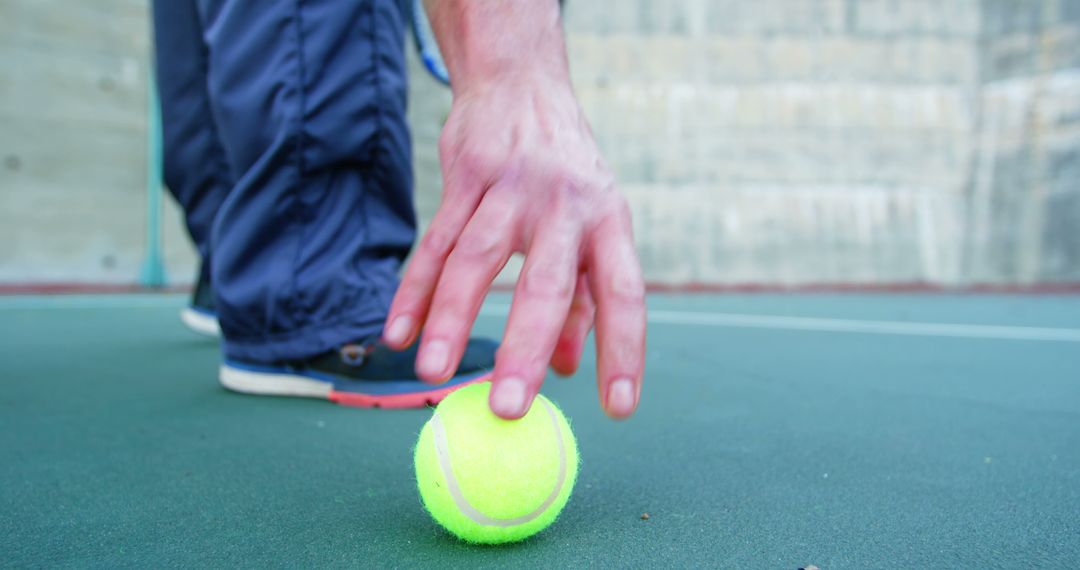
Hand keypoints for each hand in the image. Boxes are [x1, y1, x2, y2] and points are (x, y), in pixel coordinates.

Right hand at [382, 75, 645, 419]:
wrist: (522, 83)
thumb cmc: (565, 173)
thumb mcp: (592, 224)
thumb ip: (582, 298)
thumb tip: (566, 370)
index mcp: (608, 220)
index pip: (624, 292)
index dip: (621, 350)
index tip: (618, 409)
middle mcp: (565, 205)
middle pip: (546, 284)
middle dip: (525, 349)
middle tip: (509, 409)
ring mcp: (512, 188)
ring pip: (475, 261)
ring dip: (450, 320)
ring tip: (432, 375)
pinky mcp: (464, 176)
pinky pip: (435, 242)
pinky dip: (414, 291)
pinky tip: (398, 333)